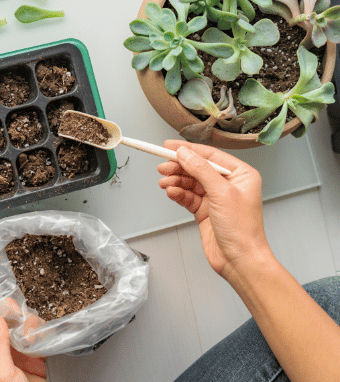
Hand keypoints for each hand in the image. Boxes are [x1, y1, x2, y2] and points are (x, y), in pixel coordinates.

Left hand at [0, 308, 46, 381]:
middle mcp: (1, 350)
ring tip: (34, 340)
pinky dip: (43, 335)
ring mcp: (18, 353)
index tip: (14, 309)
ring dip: (33, 327)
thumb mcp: (1, 371)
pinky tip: (43, 341)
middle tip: (26, 326)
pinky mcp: (34, 359)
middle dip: (20, 317)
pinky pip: (39, 339)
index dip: (1, 309)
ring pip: (25, 326)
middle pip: (8, 319)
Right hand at [157, 140, 269, 279]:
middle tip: (162, 167)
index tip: (169, 146)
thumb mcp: (222, 193)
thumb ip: (201, 170)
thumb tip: (184, 153)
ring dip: (176, 181)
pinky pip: (187, 196)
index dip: (189, 150)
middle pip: (197, 168)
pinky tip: (171, 192)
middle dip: (179, 167)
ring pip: (190, 182)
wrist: (239, 260)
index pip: (210, 155)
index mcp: (241, 175)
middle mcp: (229, 184)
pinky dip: (178, 193)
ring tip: (164, 183)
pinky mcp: (205, 210)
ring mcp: (216, 198)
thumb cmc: (242, 230)